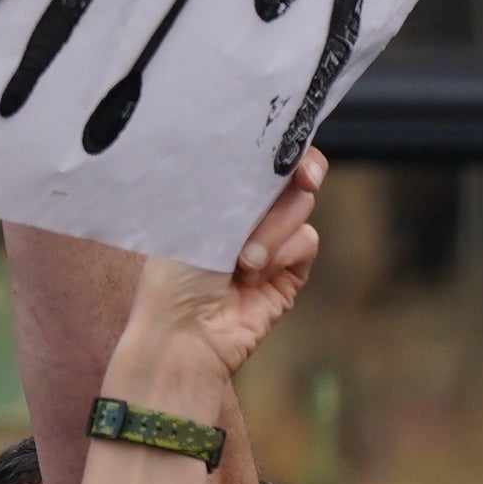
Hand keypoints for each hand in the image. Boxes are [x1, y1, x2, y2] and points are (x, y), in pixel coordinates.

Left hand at [116, 150, 323, 406]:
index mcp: (214, 195)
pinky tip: (254, 274)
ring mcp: (270, 240)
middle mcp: (243, 214)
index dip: (286, 153)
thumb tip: (274, 155)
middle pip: (290, 178)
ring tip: (240, 260)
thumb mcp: (201, 216)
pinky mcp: (290, 270)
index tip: (296, 163)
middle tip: (277, 198)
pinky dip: (283, 254)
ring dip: (272, 232)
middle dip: (281, 190)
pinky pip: (307, 241)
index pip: (259, 158)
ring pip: (300, 209)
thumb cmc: (175, 273)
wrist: (185, 331)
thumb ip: (236, 184)